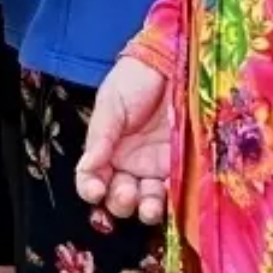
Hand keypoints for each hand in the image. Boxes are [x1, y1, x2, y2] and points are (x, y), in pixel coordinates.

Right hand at [76, 55, 168, 222]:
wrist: (171, 63)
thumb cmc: (135, 79)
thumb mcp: (111, 102)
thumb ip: (100, 136)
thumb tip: (88, 167)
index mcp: (106, 150)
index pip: (92, 178)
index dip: (90, 188)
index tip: (94, 190)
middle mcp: (130, 164)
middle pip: (119, 197)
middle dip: (119, 202)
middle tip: (126, 193)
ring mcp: (156, 168)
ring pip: (147, 201)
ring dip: (145, 209)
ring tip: (148, 206)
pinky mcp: (183, 167)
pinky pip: (175, 192)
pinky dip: (172, 202)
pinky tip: (168, 201)